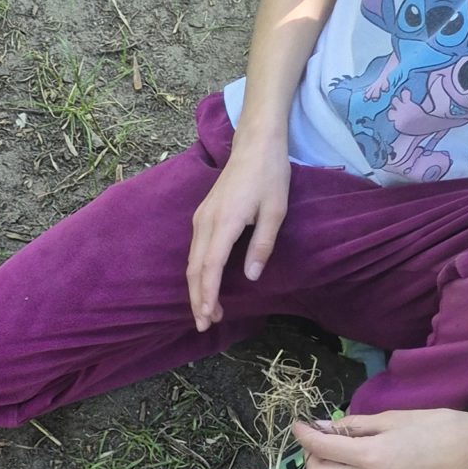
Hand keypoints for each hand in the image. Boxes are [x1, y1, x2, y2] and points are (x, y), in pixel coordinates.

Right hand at [186, 129, 289, 329]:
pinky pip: (194, 251)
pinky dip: (197, 272)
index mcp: (224, 222)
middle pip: (194, 269)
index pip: (209, 267)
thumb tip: (251, 276)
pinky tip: (206, 283)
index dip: (207, 295)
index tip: (207, 316)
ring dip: (197, 288)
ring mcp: (201, 218)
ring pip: (192, 262)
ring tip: (208, 310)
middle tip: (205, 324)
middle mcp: (206, 222)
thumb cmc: (269, 175)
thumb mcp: (276, 210)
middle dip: (197, 299)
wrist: (255, 144)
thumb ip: (262, 245)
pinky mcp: (202, 216)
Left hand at [293, 407, 467, 468]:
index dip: (304, 435)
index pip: (321, 449)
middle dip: (313, 454)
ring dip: (326, 466)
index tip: (299, 424)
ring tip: (340, 445)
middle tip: (322, 435)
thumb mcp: (389, 418)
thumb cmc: (433, 425)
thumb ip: (351, 426)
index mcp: (371, 458)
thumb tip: (321, 427)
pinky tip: (355, 459)